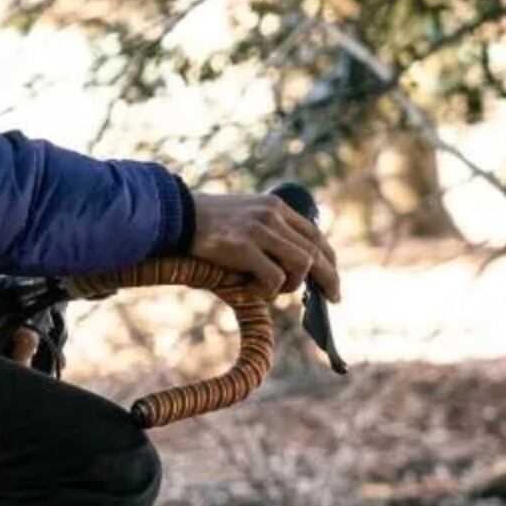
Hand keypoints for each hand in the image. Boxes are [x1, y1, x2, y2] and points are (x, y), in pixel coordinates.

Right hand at [188, 189, 340, 301]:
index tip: (331, 277)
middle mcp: (273, 216)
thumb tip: (283, 263)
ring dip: (292, 285)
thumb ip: (264, 231)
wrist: (173, 215)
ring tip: (272, 291)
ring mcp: (259, 230)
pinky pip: (274, 277)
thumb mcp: (242, 218)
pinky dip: (269, 291)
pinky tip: (253, 291)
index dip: (328, 259)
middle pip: (315, 251)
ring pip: (301, 264)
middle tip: (332, 298)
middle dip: (328, 278)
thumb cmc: (203, 223)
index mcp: (275, 207)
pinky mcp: (243, 247)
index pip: (315, 234)